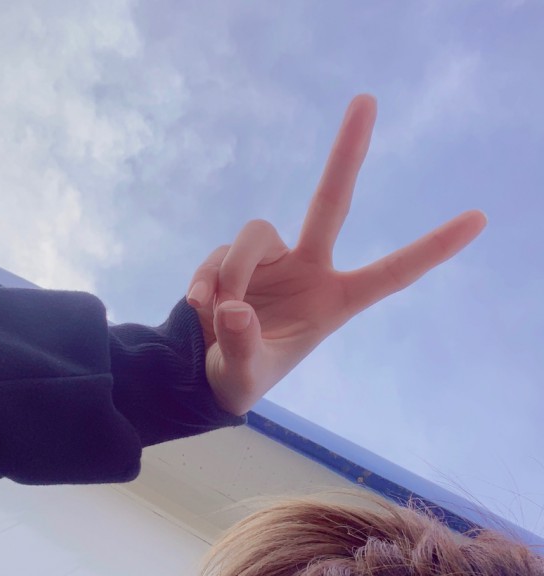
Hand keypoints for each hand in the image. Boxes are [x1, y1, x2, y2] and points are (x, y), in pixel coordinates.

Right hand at [186, 94, 486, 415]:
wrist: (207, 370)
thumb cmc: (244, 376)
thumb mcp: (245, 375)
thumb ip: (242, 346)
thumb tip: (232, 306)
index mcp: (334, 301)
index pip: (390, 273)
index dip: (431, 249)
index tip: (478, 219)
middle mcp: (308, 269)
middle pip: (330, 204)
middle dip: (347, 155)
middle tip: (367, 100)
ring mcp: (272, 259)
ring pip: (254, 234)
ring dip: (232, 270)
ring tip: (211, 308)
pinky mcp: (236, 257)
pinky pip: (220, 253)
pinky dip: (206, 276)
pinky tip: (197, 302)